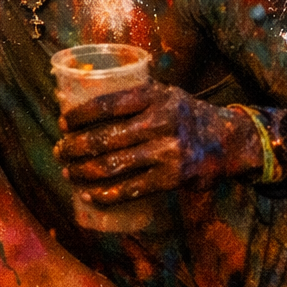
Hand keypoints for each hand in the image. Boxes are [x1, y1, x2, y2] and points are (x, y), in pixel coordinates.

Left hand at [54, 82, 261, 205]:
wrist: (227, 140)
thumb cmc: (184, 113)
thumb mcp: (164, 92)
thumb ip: (133, 93)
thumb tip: (83, 93)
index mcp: (153, 96)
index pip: (106, 104)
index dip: (79, 116)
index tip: (62, 123)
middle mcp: (160, 122)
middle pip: (104, 138)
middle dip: (74, 148)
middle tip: (60, 151)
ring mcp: (167, 152)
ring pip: (113, 166)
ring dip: (83, 171)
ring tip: (69, 172)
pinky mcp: (172, 178)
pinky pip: (131, 189)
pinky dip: (106, 194)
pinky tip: (90, 194)